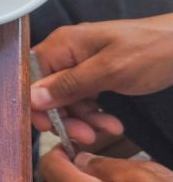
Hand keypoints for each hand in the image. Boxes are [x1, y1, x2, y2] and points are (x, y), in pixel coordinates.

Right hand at [30, 14, 172, 142]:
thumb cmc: (150, 51)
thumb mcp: (108, 71)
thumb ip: (68, 85)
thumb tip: (32, 98)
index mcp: (63, 45)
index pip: (31, 76)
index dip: (36, 103)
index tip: (51, 126)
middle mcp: (67, 53)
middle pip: (48, 91)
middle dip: (66, 117)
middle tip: (86, 136)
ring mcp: (82, 65)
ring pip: (67, 100)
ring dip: (84, 119)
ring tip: (109, 130)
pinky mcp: (97, 76)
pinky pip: (84, 99)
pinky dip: (95, 114)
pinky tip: (112, 124)